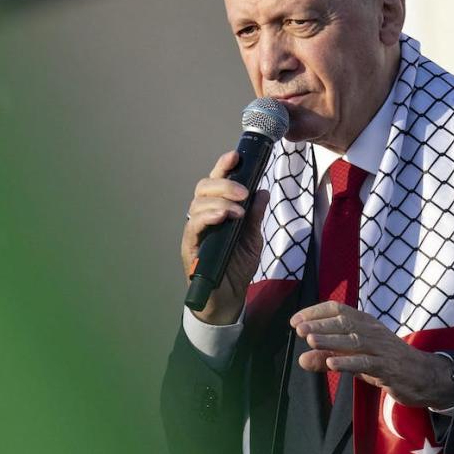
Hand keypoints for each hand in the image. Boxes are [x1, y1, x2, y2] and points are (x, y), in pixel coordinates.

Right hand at [181, 151, 269, 324]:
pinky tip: (224, 217)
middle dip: (223, 183)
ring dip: (220, 201)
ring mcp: (195, 231)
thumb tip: (262, 190)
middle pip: (203, 188)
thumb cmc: (236, 267)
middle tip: (243, 191)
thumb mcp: (253, 238)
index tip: (235, 155)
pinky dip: (209, 217)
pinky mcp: (190, 246)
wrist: (228, 298)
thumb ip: (255, 215)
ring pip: (198, 204)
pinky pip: (194, 226)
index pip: (216, 183)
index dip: (223, 166)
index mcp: (217, 210)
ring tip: (238, 209)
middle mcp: (203, 217)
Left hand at [290, 301, 453, 409]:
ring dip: (331, 340)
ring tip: (310, 341)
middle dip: (321, 325)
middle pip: (345, 323)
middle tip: (299, 330)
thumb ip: (328, 356)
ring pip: (354, 341)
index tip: (295, 320)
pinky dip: (348, 362)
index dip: (316, 312)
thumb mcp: (355, 357)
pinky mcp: (388, 368)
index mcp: (366, 323)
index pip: (339, 310)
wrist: (423, 376)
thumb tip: (301, 359)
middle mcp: (373, 332)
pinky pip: (367, 363)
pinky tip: (332, 363)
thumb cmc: (385, 362)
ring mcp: (382, 349)